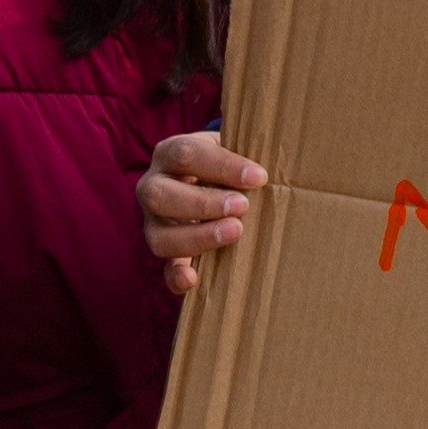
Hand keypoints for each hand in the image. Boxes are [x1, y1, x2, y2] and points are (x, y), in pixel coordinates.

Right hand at [140, 128, 264, 298]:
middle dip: (203, 203)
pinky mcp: (165, 250)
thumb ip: (246, 153)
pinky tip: (193, 280)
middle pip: (159, 195)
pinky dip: (176, 276)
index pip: (186, 155)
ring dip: (197, 237)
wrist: (212, 181)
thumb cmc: (227, 164)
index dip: (221, 166)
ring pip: (159, 236)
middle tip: (242, 206)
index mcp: (170, 154)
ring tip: (235, 232)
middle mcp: (153, 187)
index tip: (258, 177)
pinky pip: (164, 268)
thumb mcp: (232, 149)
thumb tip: (274, 167)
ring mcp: (154, 222)